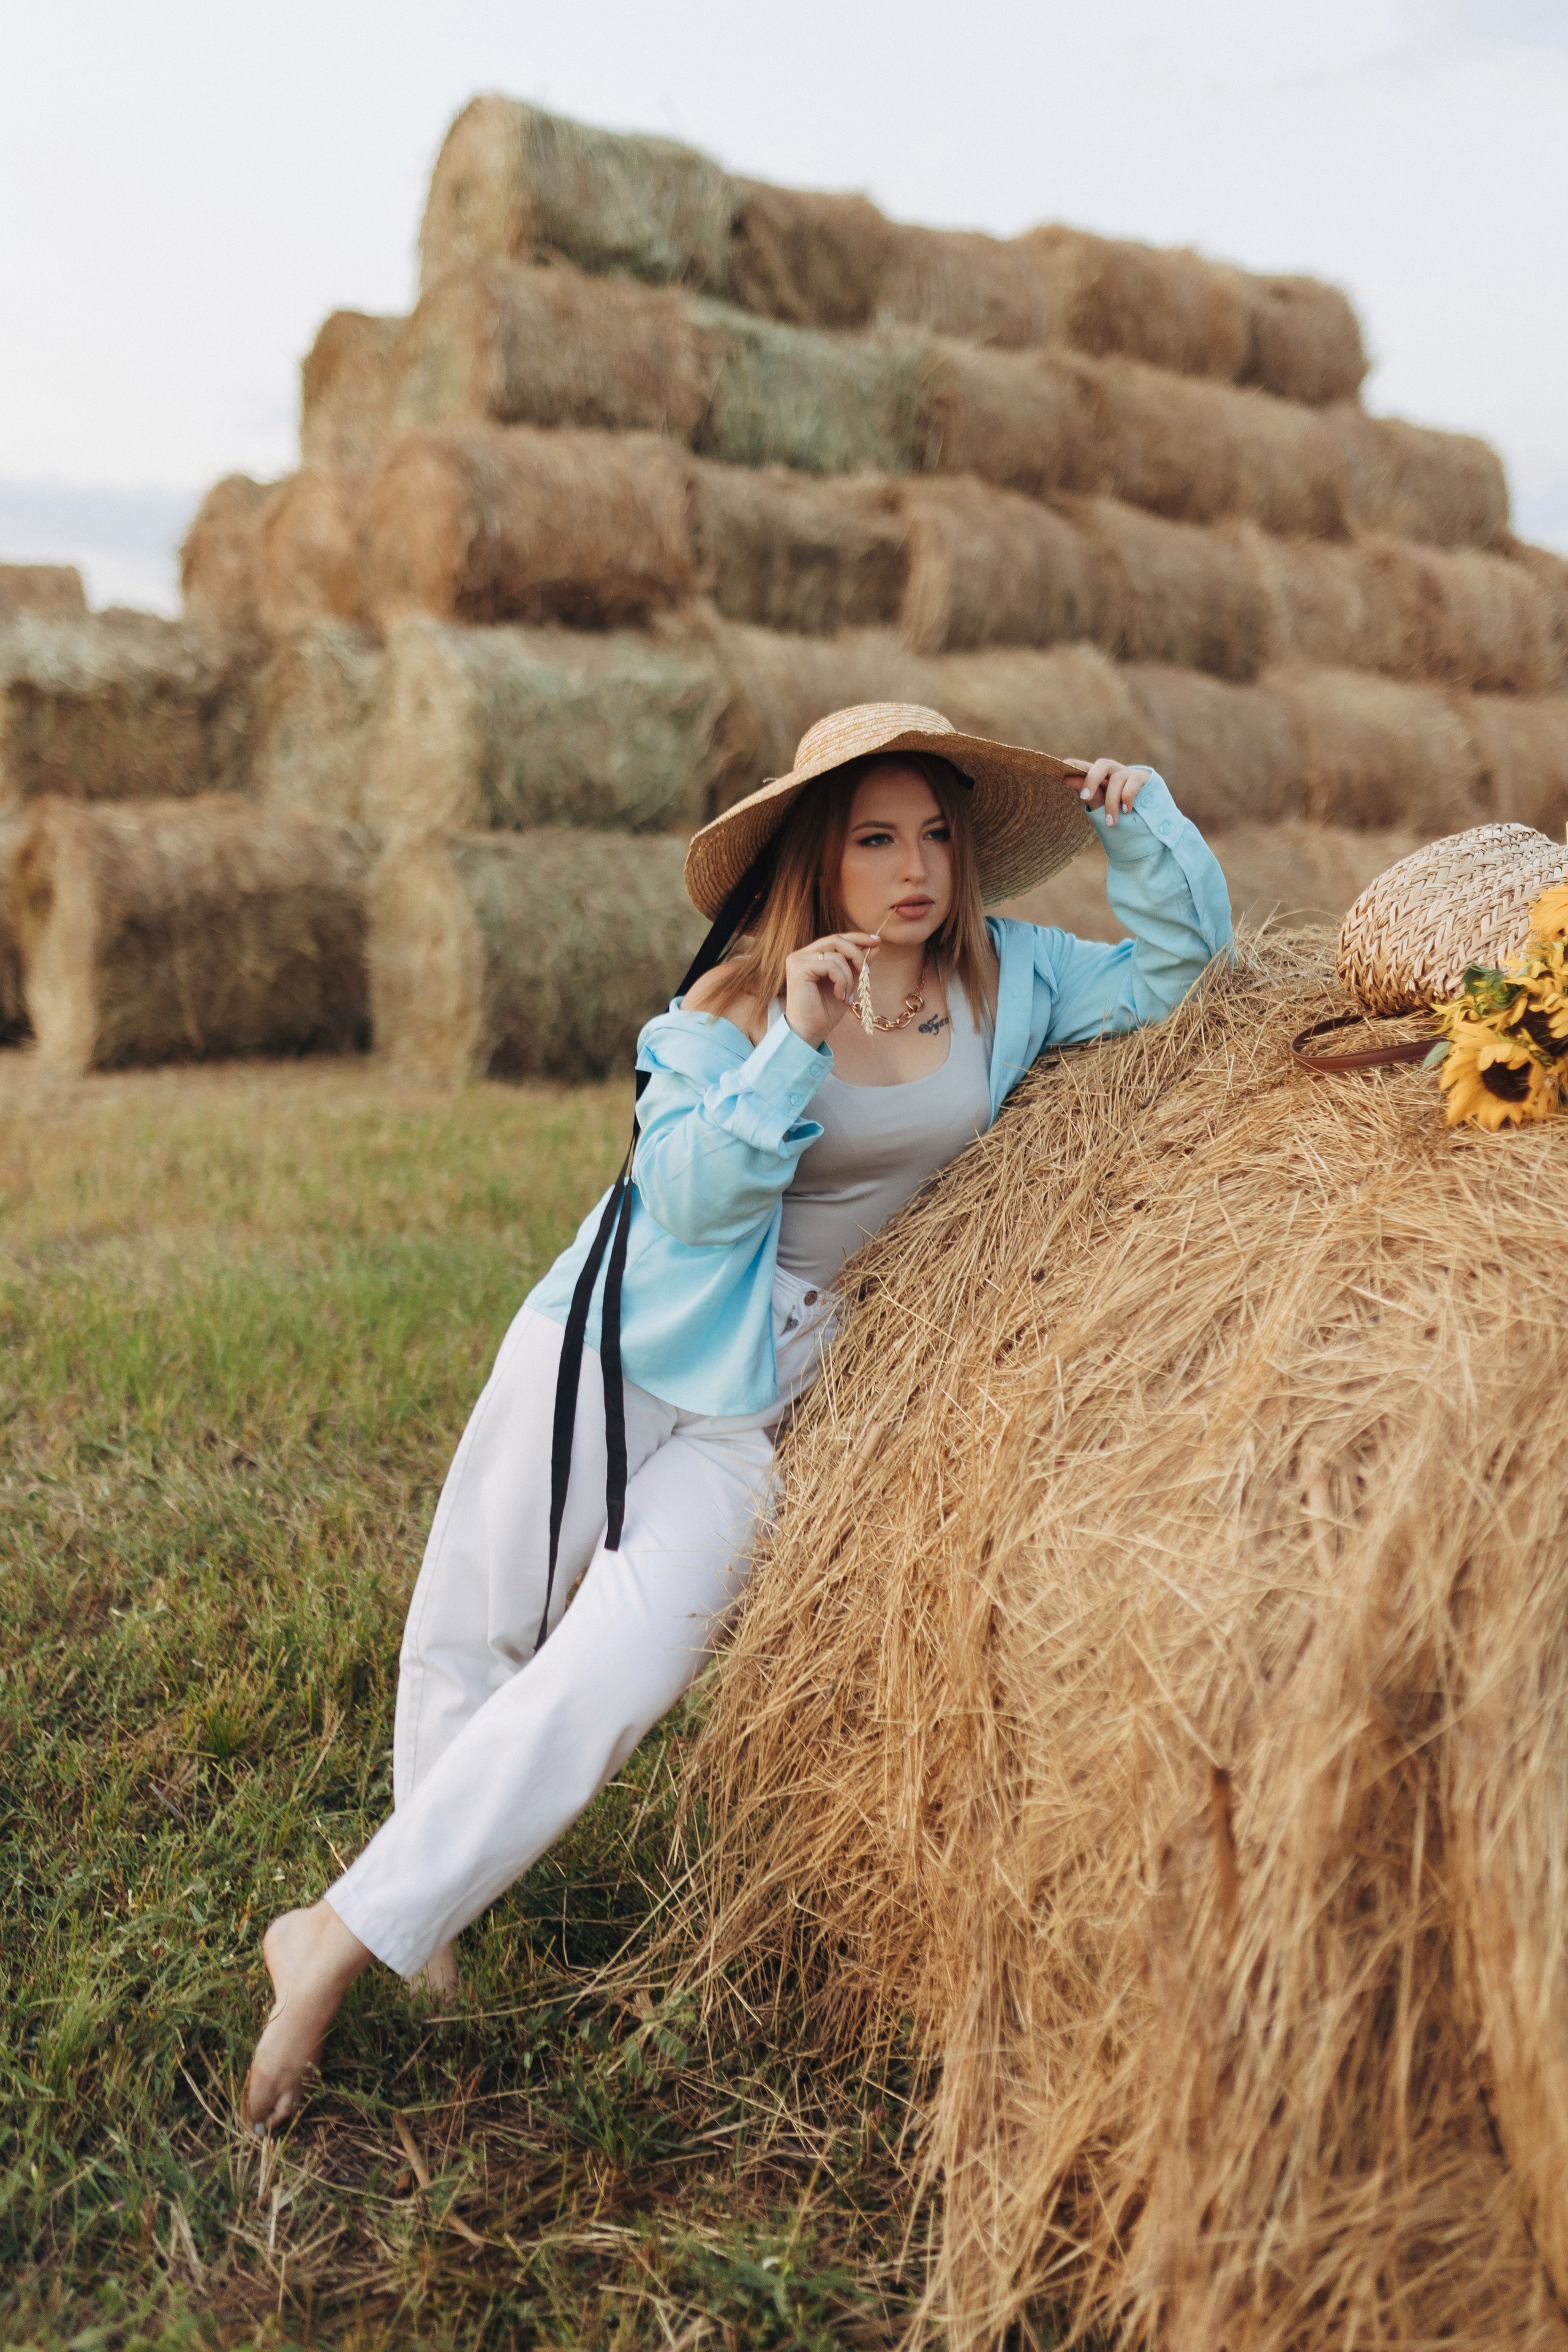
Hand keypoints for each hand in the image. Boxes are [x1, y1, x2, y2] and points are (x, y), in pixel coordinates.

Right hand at [783, 932, 880, 1047]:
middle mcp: (802, 955)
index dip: (857, 937)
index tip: (877, 941)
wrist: (810, 1032)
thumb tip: (874, 945)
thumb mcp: (848, 983)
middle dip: (857, 954)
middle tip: (867, 974)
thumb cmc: (825, 1011)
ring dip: (850, 977)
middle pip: (836, 940)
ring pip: (837, 955)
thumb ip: (857, 964)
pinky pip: (831, 965)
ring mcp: (798, 960)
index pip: (836, 939)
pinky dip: (841, 981)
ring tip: (847, 996)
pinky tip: (839, 996)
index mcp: (811, 956)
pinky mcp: (798, 968)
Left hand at [1066, 758, 1150, 827]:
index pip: (1086, 767)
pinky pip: (1133, 783)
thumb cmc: (1120, 813)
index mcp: (1101, 778)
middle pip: (1102, 765)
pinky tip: (1126, 810)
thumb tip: (1065, 779)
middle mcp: (1114, 772)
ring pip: (1117, 780)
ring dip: (1112, 803)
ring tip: (1111, 823)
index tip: (1063, 764)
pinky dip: (1127, 797)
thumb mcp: (1102, 806)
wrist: (1148, 825)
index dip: (1075, 764)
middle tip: (1084, 798)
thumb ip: (1088, 794)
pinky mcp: (1144, 778)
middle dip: (1092, 779)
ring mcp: (1130, 773)